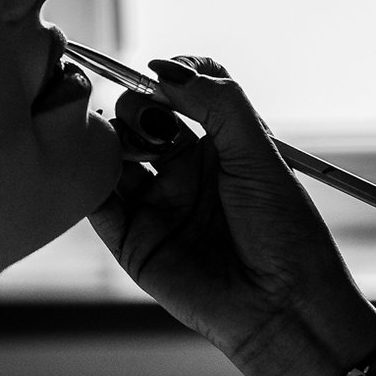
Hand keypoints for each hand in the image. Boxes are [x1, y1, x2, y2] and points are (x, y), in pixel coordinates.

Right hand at [89, 56, 375, 375]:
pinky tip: (102, 165)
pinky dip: (90, 178)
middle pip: (140, 115)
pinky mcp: (132, 240)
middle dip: (134, 104)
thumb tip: (165, 68)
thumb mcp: (259, 153)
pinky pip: (97, 201)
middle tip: (146, 115)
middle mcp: (184, 171)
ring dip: (111, 135)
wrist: (281, 307)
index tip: (161, 74)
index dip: (167, 76)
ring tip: (128, 140)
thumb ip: (217, 103)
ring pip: (113, 152)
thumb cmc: (284, 232)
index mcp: (220, 146)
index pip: (181, 91)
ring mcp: (156, 203)